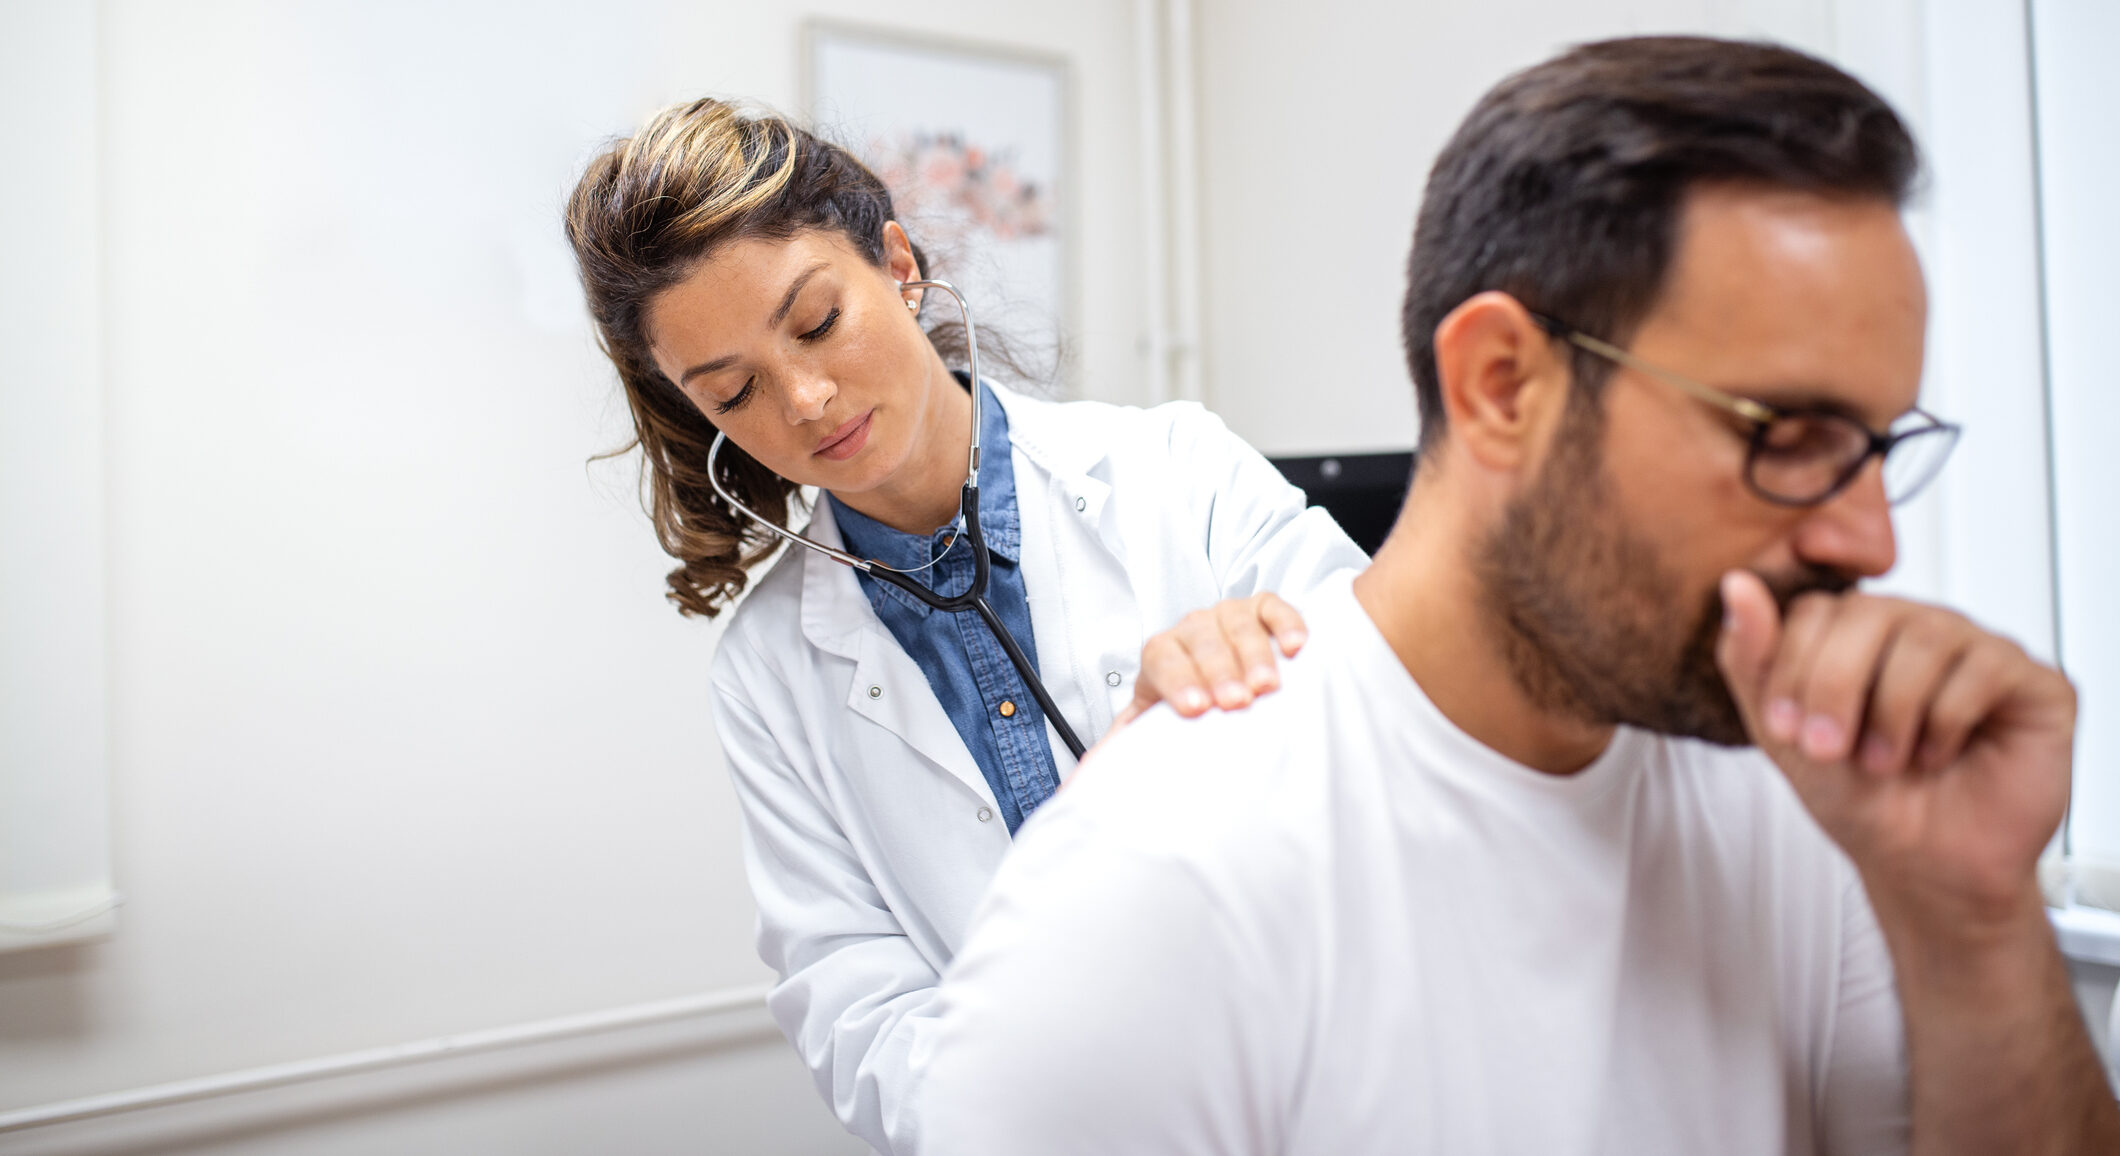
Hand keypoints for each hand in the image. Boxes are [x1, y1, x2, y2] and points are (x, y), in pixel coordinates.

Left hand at [1113, 593, 1308, 731]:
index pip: (1161, 658)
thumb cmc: (1185, 705)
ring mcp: (1228, 615)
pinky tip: (1295, 647)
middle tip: (1235, 701)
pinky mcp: (1262, 611)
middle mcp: (1192, 629)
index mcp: (1160, 655)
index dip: (1177, 680)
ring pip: (1238, 623)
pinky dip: (1285, 623)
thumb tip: (1083, 782)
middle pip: (1201, 640)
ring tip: (1268, 687)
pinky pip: (1273, 609)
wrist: (1214, 678)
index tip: (1195, 710)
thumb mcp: (1153, 725)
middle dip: (1218, 670)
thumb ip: (1124, 748)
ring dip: (1254, 653)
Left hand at [1715, 570, 2075, 931]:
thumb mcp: (1784, 735)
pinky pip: (1985, 667)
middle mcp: (1920, 630)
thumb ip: (1752, 660)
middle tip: (1828, 749)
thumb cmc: (1861, 799)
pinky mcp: (2032, 682)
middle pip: (1868, 612)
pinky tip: (1937, 755)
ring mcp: (1978, 649)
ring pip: (1926, 636)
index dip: (1793, 667)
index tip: (1788, 730)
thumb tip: (1737, 585)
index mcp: (1858, 635)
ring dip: (1891, 712)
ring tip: (1884, 762)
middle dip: (1834, 686)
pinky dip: (1946, 721)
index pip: (1817, 609)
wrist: (1922, 867)